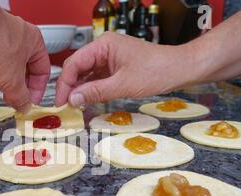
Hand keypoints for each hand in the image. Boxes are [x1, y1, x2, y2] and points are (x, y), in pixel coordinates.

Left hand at [0, 1, 49, 111]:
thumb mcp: (12, 80)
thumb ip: (20, 97)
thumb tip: (24, 106)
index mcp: (35, 43)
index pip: (43, 70)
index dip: (38, 89)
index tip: (31, 102)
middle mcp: (20, 39)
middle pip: (27, 69)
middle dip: (22, 87)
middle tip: (18, 101)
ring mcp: (2, 39)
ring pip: (10, 66)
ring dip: (9, 81)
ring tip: (5, 94)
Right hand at [55, 32, 197, 106]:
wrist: (180, 69)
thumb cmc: (157, 71)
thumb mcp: (123, 85)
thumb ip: (95, 92)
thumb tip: (73, 100)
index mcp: (104, 45)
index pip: (74, 63)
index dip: (64, 83)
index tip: (61, 101)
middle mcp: (104, 49)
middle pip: (78, 68)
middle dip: (70, 86)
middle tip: (65, 106)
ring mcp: (109, 58)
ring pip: (86, 74)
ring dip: (80, 89)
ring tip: (74, 106)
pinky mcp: (115, 68)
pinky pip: (97, 78)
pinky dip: (91, 90)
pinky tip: (86, 101)